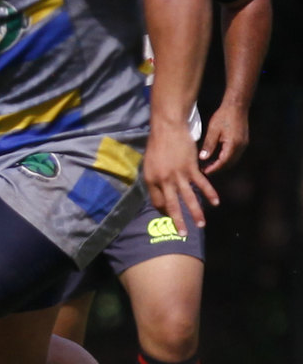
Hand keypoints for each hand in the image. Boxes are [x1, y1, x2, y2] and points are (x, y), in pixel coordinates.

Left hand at [146, 121, 219, 235]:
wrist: (167, 129)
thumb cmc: (157, 145)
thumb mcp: (149, 164)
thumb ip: (154, 179)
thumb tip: (159, 190)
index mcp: (151, 180)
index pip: (157, 202)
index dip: (164, 211)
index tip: (170, 216)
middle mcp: (164, 180)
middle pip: (171, 205)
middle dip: (178, 221)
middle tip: (183, 234)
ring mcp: (178, 175)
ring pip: (188, 198)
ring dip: (196, 212)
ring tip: (202, 225)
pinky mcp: (191, 168)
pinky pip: (201, 184)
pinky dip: (209, 193)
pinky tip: (215, 202)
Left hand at [200, 102, 249, 174]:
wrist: (237, 107)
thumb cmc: (223, 116)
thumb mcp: (213, 130)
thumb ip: (209, 145)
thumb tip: (203, 158)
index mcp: (233, 144)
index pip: (223, 162)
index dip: (213, 168)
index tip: (203, 172)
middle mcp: (241, 146)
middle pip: (229, 163)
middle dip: (217, 168)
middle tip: (204, 171)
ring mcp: (243, 144)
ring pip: (232, 160)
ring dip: (222, 164)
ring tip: (208, 166)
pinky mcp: (243, 142)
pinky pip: (234, 154)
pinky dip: (226, 158)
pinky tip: (216, 157)